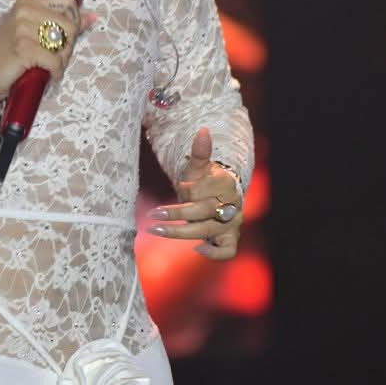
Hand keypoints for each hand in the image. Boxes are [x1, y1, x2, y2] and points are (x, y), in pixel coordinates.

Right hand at [0, 0, 82, 100]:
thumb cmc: (8, 55)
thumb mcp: (32, 32)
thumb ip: (62, 22)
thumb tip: (92, 16)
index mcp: (28, 2)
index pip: (68, 1)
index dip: (73, 20)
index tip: (64, 36)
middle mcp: (25, 11)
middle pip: (71, 24)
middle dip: (68, 46)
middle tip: (55, 58)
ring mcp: (23, 28)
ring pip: (65, 44)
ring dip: (61, 61)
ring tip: (48, 67)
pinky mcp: (24, 48)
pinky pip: (55, 62)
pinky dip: (55, 73)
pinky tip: (45, 75)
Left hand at [148, 127, 241, 259]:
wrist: (219, 198)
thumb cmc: (205, 181)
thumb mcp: (200, 167)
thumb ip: (201, 151)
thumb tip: (202, 130)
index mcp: (227, 184)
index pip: (204, 191)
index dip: (189, 190)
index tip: (179, 187)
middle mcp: (232, 205)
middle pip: (203, 212)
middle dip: (175, 212)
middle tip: (152, 213)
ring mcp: (232, 224)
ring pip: (207, 231)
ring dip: (180, 232)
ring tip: (155, 229)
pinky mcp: (231, 239)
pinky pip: (228, 251)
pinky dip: (214, 253)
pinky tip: (196, 248)